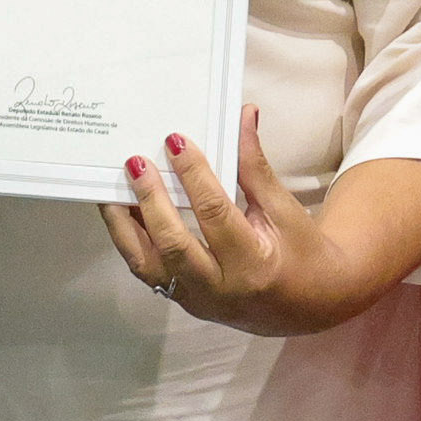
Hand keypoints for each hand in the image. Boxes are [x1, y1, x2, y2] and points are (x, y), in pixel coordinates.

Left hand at [103, 113, 338, 335]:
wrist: (310, 305)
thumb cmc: (301, 252)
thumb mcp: (284, 209)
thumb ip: (255, 166)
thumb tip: (242, 115)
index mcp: (254, 263)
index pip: (215, 213)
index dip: (193, 175)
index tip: (175, 141)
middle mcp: (221, 287)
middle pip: (172, 244)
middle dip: (150, 200)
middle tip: (135, 163)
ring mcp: (198, 300)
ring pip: (148, 264)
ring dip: (125, 225)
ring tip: (111, 190)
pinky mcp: (185, 302)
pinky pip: (149, 271)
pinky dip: (131, 241)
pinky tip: (123, 213)